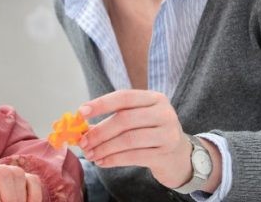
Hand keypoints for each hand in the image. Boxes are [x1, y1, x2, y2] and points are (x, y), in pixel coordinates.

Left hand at [78, 89, 192, 188]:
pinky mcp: (166, 153)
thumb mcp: (138, 119)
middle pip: (124, 120)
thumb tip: (82, 127)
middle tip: (83, 142)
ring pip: (128, 139)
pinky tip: (102, 162)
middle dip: (99, 132)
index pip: (124, 97)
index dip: (101, 104)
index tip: (81, 112)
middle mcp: (164, 113)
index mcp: (154, 98)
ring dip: (104, 148)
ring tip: (90, 155)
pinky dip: (114, 160)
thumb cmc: (151, 133)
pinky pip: (134, 156)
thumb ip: (114, 118)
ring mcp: (167, 133)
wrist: (180, 156)